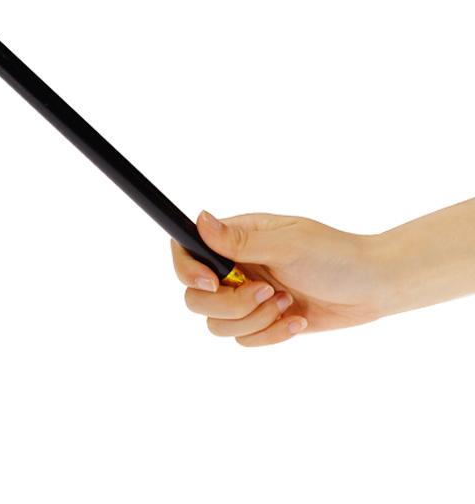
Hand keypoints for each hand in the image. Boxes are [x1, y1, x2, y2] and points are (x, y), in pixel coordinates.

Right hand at [171, 210, 387, 346]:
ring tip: (285, 303)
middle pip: (196, 297)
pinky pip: (244, 339)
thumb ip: (240, 240)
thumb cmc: (335, 255)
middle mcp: (235, 267)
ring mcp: (247, 296)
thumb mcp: (288, 243)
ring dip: (254, 320)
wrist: (371, 287)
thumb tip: (200, 219)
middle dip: (230, 304)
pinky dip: (270, 334)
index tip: (211, 283)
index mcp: (237, 239)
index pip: (187, 250)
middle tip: (266, 292)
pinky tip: (296, 319)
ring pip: (217, 324)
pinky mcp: (262, 321)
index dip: (188, 270)